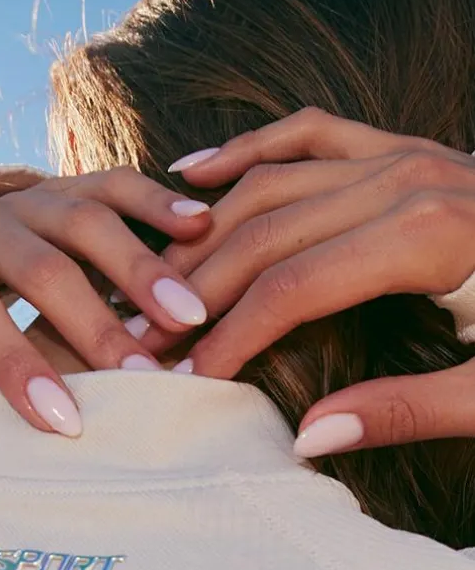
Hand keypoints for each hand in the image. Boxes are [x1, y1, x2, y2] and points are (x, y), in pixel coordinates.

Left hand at [0, 168, 210, 434]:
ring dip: (142, 269)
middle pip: (41, 267)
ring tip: (189, 316)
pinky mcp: (67, 186)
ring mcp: (27, 198)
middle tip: (144, 379)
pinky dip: (156, 202)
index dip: (15, 365)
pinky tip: (201, 225)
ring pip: (87, 221)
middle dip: (95, 326)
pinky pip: (115, 184)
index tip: (65, 420)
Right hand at [139, 108, 474, 454]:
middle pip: (267, 231)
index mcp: (427, 235)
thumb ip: (407, 409)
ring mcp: (403, 153)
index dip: (229, 336)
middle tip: (141, 337)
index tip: (185, 380)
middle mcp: (404, 178)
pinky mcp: (403, 149)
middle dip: (196, 289)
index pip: (292, 286)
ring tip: (150, 282)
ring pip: (273, 182)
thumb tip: (306, 436)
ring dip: (204, 232)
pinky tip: (194, 174)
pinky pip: (309, 133)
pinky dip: (250, 150)